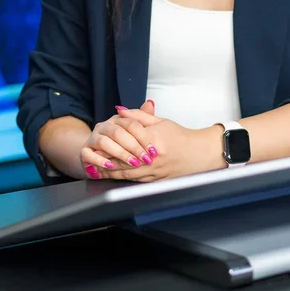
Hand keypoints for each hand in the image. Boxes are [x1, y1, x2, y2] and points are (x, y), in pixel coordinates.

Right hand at [79, 109, 156, 176]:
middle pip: (117, 133)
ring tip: (132, 163)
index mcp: (116, 120)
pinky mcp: (84, 151)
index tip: (153, 150)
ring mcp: (92, 138)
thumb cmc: (119, 144)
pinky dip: (99, 160)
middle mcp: (103, 127)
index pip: (130, 123)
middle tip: (145, 158)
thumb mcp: (133, 131)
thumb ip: (142, 119)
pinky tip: (110, 166)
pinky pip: (88, 154)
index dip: (143, 137)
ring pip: (104, 142)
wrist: (96, 154)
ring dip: (120, 154)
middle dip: (133, 147)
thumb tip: (150, 103)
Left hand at [80, 101, 224, 180]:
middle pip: (122, 159)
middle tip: (89, 157)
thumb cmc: (181, 136)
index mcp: (152, 140)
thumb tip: (120, 110)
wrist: (200, 153)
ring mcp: (154, 171)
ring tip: (95, 169)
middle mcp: (152, 158)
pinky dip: (121, 178)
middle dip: (104, 158)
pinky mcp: (155, 180)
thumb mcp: (160, 122)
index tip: (98, 139)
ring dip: (109, 171)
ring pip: (126, 172)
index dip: (110, 140)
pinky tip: (111, 176)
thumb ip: (138, 116)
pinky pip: (134, 180)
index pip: (126, 139)